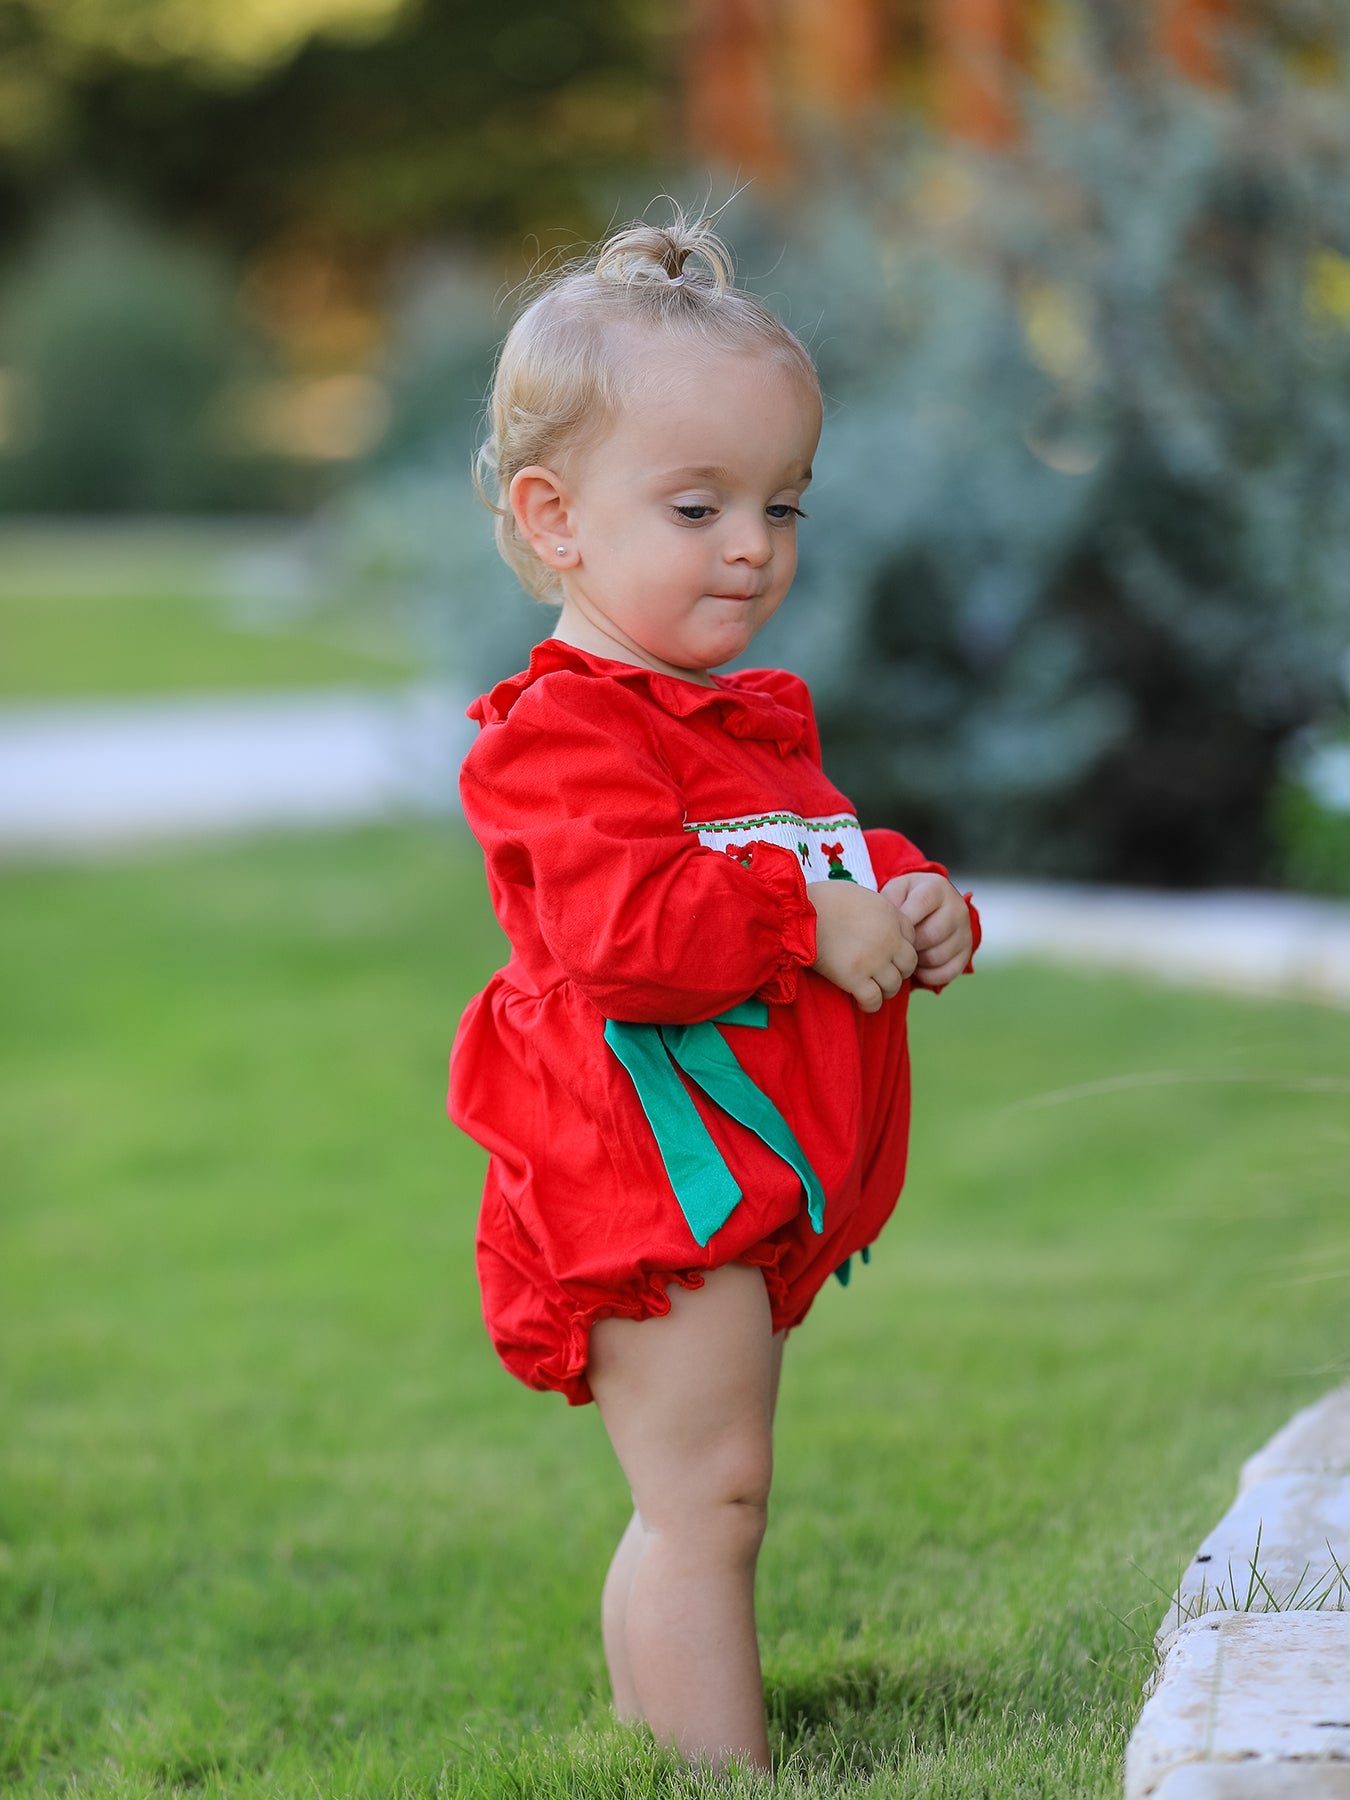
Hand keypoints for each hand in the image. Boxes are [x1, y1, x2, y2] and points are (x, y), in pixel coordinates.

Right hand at [808, 880, 917, 1012]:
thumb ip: (874, 910)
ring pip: (894, 985)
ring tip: (871, 989)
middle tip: (882, 974)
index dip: (899, 947)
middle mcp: (888, 938)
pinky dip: (870, 1004)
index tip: (887, 953)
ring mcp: (874, 960)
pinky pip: (874, 1000)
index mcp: (890, 914)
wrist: (799, 913)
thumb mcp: (858, 894)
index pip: (911, 937)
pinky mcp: (855, 978)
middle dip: (898, 970)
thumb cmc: (821, 900)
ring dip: (885, 990)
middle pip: (909, 964)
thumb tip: (874, 923)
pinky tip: (861, 1001)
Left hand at [881, 872, 972, 989]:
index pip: (922, 904)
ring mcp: (965, 932)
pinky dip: (928, 975)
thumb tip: (887, 927)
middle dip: (909, 944)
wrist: (928, 910)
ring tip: (906, 953)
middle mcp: (957, 907)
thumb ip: (889, 903)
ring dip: (916, 961)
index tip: (890, 929)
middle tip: (896, 945)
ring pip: (937, 956)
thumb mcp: (895, 892)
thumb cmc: (905, 901)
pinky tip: (918, 967)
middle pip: (931, 934)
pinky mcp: (966, 953)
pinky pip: (947, 973)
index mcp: (937, 888)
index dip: (904, 920)